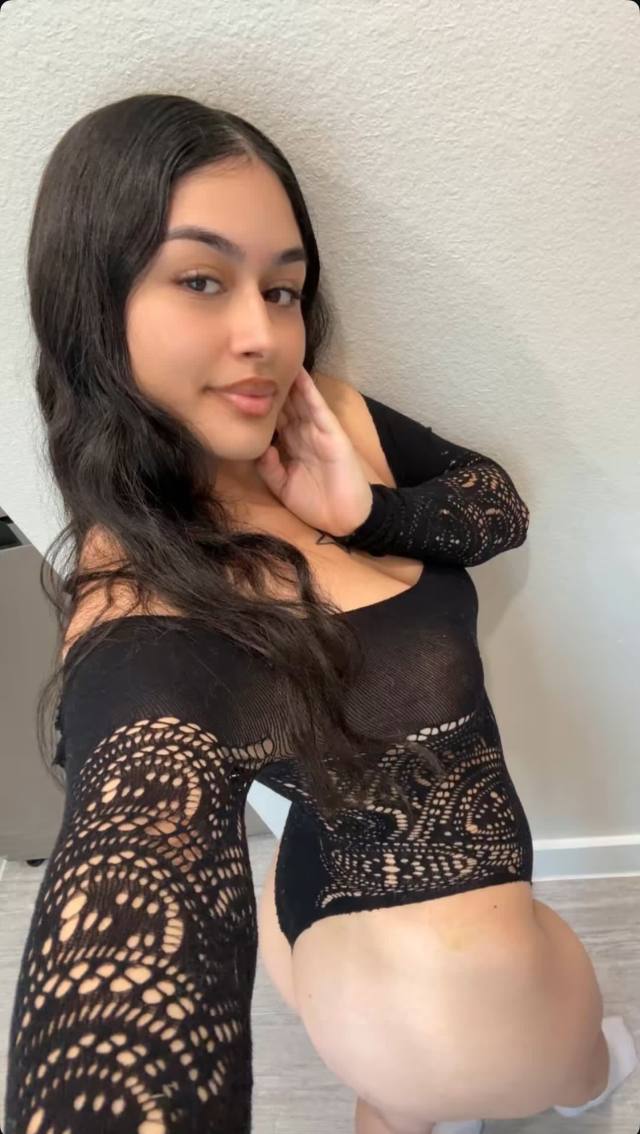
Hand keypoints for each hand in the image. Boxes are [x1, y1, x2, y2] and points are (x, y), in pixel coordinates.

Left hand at [255, 367, 373, 536]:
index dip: (257, 404)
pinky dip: (309, 390)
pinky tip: (299, 373)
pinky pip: (318, 407)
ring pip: (299, 400)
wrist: (345, 518)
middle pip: (283, 404)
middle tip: (251, 365)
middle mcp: (302, 433)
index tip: (238, 386)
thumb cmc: (315, 503)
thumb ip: (268, 468)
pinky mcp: (331, 431)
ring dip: (287, 381)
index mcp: (290, 445)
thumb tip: (259, 447)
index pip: (272, 419)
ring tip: (274, 358)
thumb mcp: (282, 486)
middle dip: (269, 386)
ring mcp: (317, 430)